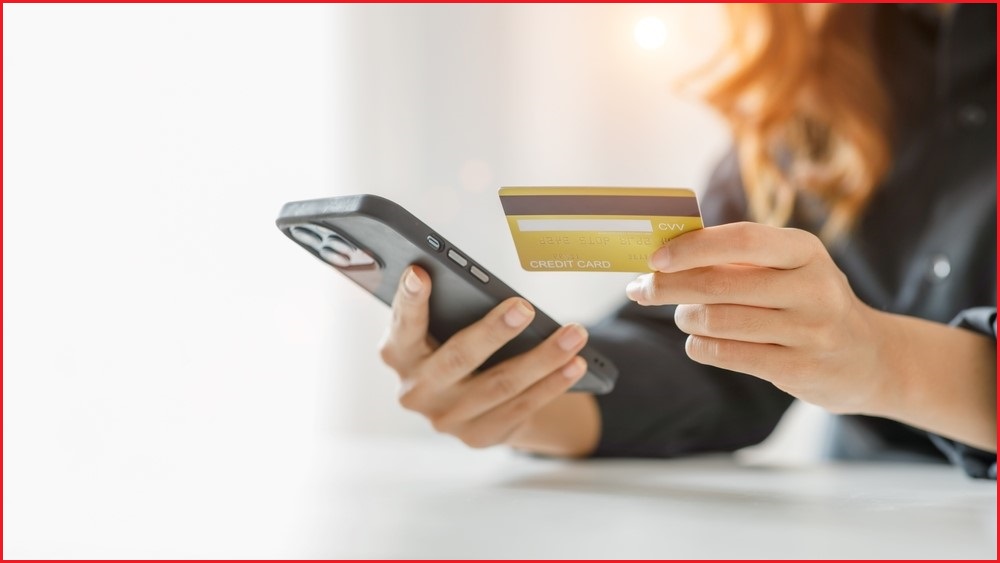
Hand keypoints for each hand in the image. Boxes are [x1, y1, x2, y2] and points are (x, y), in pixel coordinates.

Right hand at [378, 266, 591, 448]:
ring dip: (543, 358)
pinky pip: (520, 407)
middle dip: (493, 331)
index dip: (410, 301)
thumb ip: (448, 311)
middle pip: (458, 358)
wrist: (466, 404)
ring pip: (500, 384)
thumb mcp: (439, 329)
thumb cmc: (452, 345)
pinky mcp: (476, 436)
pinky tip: (575, 364)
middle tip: (524, 307)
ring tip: (574, 334)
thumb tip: (496, 296)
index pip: (403, 325)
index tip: (420, 273)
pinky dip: (552, 384)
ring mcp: (445, 418)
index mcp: (398, 353)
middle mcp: (416, 389)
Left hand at [626, 222, 886, 414]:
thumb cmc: (807, 303)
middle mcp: (813, 287)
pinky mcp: (801, 369)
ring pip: (719, 322)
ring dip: (686, 318)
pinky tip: (698, 342)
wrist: (868, 357)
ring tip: (684, 316)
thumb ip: (735, 259)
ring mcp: (811, 331)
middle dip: (670, 286)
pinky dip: (701, 346)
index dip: (692, 248)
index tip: (655, 257)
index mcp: (805, 250)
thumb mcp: (788, 268)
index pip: (741, 239)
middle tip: (642, 289)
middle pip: (721, 285)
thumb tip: (664, 257)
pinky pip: (729, 354)